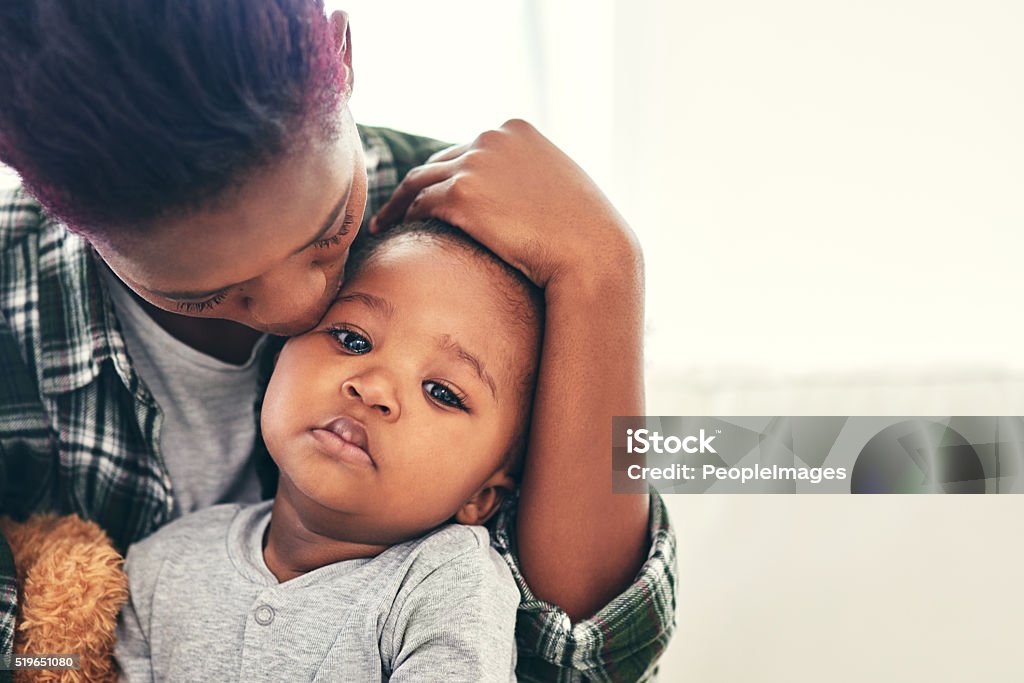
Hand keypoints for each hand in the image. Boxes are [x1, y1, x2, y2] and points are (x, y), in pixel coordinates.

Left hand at [370, 119, 639, 287]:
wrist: (591, 252)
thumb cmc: (584, 231)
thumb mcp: (561, 186)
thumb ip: (531, 177)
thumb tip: (511, 195)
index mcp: (516, 129)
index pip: (470, 149)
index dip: (450, 173)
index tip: (434, 193)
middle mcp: (491, 137)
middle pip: (439, 161)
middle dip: (421, 186)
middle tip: (399, 209)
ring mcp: (474, 163)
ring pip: (420, 180)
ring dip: (399, 202)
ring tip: (384, 222)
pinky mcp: (460, 194)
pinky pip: (419, 204)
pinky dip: (403, 217)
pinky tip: (395, 233)